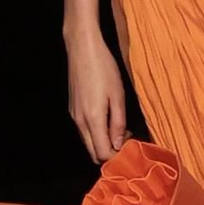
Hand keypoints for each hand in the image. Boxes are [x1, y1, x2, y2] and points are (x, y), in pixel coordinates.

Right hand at [66, 31, 126, 163]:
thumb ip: (118, 123)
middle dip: (110, 154)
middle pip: (93, 153)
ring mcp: (74, 116)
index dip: (118, 156)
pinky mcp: (72, 110)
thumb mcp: (117, 95)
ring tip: (121, 130)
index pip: (103, 154)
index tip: (131, 147)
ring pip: (88, 142)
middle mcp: (80, 122)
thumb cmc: (103, 69)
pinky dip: (96, 133)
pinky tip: (108, 120)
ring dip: (103, 143)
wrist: (82, 48)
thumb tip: (119, 144)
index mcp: (93, 120)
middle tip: (127, 141)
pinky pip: (84, 131)